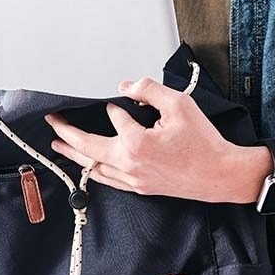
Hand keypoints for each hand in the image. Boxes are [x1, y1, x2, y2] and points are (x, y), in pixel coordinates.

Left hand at [45, 77, 270, 202]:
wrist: (221, 174)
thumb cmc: (204, 143)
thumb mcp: (180, 104)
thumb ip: (150, 90)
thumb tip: (127, 86)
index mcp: (136, 143)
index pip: (115, 119)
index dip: (114, 109)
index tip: (114, 103)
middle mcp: (130, 165)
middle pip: (88, 149)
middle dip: (67, 133)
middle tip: (53, 122)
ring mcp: (134, 180)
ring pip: (94, 168)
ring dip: (75, 155)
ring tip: (59, 144)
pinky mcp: (141, 189)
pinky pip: (108, 180)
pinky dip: (94, 171)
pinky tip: (89, 167)